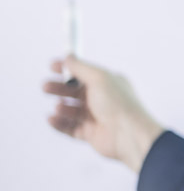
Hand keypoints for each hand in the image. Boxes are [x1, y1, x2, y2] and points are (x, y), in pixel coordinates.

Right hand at [43, 56, 164, 172]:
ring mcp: (96, 118)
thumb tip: (68, 56)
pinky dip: (59, 123)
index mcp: (107, 84)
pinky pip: (69, 128)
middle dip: (59, 88)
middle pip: (74, 92)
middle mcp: (102, 100)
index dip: (67, 69)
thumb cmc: (119, 104)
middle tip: (46, 87)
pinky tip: (52, 118)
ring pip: (71, 110)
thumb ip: (81, 67)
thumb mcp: (99, 78)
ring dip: (61, 107)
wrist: (130, 134)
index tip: (52, 66)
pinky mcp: (90, 134)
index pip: (84, 74)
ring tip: (60, 107)